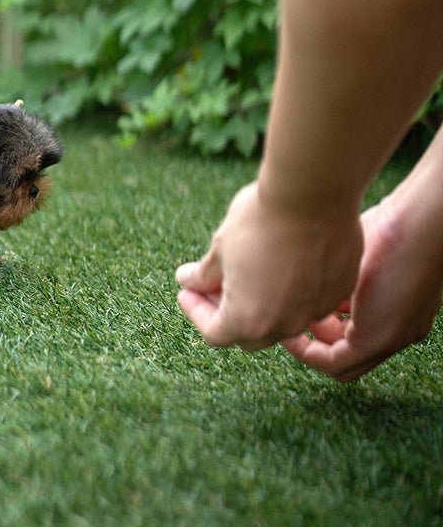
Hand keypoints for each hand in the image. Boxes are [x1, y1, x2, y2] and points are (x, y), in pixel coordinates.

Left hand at [176, 181, 363, 350]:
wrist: (312, 193)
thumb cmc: (259, 220)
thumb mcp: (221, 247)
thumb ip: (205, 274)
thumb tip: (190, 281)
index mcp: (248, 320)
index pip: (215, 333)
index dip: (196, 310)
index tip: (187, 291)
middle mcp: (286, 325)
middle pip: (250, 333)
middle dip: (227, 310)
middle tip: (213, 283)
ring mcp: (317, 309)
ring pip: (284, 317)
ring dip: (262, 301)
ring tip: (249, 269)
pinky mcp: (339, 289)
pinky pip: (311, 298)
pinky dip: (293, 287)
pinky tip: (284, 258)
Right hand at [281, 193, 442, 380]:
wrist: (418, 223)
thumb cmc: (394, 224)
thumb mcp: (362, 254)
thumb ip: (344, 273)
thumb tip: (317, 279)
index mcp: (396, 310)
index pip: (355, 330)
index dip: (325, 323)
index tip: (304, 306)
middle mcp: (396, 331)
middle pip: (348, 353)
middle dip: (315, 337)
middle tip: (293, 315)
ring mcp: (389, 339)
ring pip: (341, 364)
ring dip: (308, 348)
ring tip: (285, 324)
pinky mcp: (376, 339)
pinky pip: (334, 362)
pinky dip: (307, 352)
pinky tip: (289, 332)